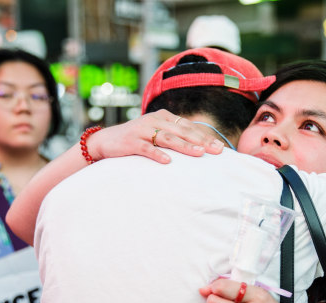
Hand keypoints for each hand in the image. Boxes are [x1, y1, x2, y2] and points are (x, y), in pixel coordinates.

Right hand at [89, 109, 224, 163]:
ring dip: (184, 146)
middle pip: (182, 131)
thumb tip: (199, 148)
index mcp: (164, 117)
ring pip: (167, 138)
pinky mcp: (131, 142)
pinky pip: (146, 148)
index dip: (205, 136)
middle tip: (217, 151)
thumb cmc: (136, 140)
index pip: (189, 127)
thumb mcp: (156, 134)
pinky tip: (167, 161)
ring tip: (199, 153)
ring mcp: (142, 130)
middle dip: (201, 141)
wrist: (105, 141)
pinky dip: (157, 154)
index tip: (220, 147)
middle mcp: (154, 121)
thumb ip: (174, 137)